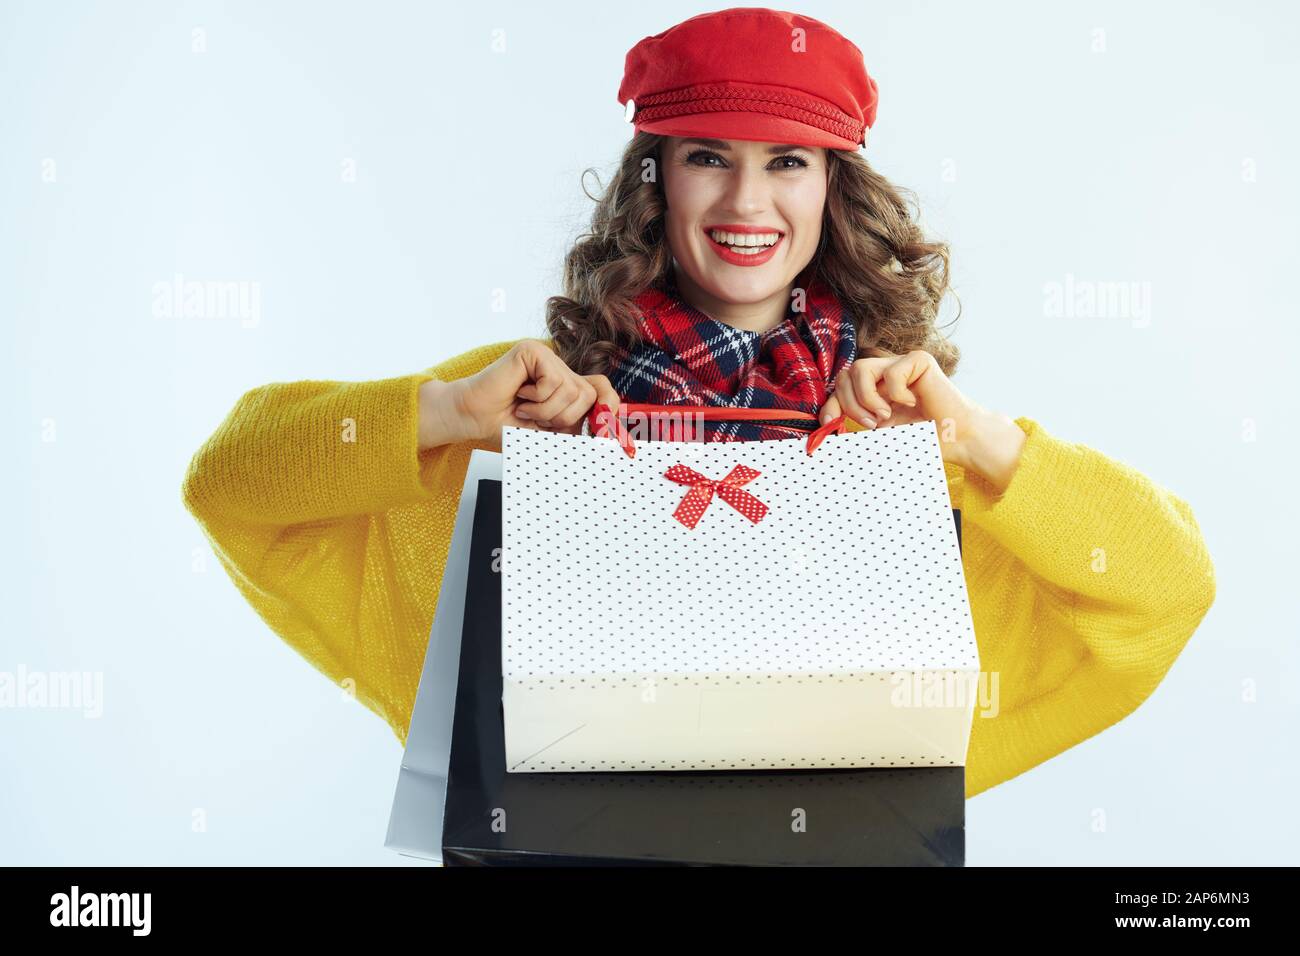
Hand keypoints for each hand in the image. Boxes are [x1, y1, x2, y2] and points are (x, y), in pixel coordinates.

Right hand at [418, 339, 619, 448]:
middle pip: (589, 393)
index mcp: (566, 386)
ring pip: (572, 390)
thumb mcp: (549, 435)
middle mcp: (559, 368)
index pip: (603, 389)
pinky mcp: (532, 351)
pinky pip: (553, 381)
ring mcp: (546, 357)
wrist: (474, 418)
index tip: (605, 431)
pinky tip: (519, 394)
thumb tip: (606, 438)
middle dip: (566, 417)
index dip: (608, 407)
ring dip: (547, 411)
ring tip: (526, 409)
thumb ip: (576, 432)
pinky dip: (537, 399)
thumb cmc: (506, 425)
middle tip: (540, 420)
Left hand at [819, 348, 1026, 490]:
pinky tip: (913, 402)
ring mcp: (901, 363)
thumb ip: (857, 425)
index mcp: (875, 388)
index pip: (840, 386)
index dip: (831, 403)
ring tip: (885, 415)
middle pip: (845, 375)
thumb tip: (825, 427)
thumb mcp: (881, 433)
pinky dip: (896, 393)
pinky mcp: (919, 359)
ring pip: (860, 368)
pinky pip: (890, 372)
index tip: (828, 425)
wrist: (957, 438)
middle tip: (870, 424)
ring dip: (867, 398)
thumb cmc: (923, 437)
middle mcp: (885, 372)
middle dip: (849, 403)